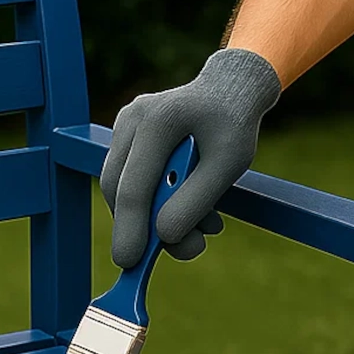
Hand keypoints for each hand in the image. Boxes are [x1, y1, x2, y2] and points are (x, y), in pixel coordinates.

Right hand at [100, 48, 281, 267]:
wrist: (231, 90)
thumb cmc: (234, 126)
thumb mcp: (228, 165)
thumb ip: (196, 201)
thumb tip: (164, 237)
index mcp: (157, 120)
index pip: (134, 187)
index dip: (131, 229)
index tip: (129, 263)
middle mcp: (132, 119)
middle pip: (119, 189)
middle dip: (145, 228)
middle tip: (186, 249)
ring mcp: (125, 125)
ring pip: (123, 187)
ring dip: (157, 216)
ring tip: (206, 226)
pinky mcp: (128, 136)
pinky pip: (132, 178)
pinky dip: (158, 201)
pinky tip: (194, 209)